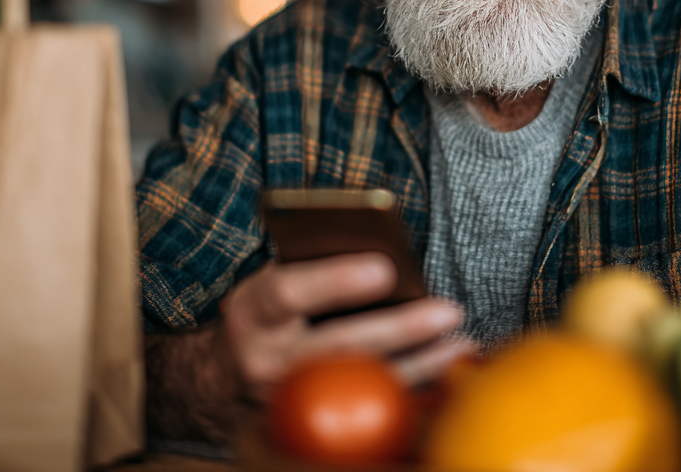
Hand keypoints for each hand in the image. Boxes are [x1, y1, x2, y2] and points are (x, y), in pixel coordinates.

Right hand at [220, 253, 474, 400]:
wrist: (220, 383)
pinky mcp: (311, 427)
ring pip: (363, 386)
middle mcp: (266, 361)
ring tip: (461, 341)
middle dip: (400, 328)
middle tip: (448, 311)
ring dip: (421, 365)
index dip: (335, 280)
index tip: (386, 267)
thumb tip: (382, 253)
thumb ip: (310, 267)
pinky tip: (444, 371)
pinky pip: (370, 410)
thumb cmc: (261, 318)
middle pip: (339, 346)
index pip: (288, 293)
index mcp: (252, 313)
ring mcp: (289, 401)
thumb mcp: (267, 285)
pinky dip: (413, 391)